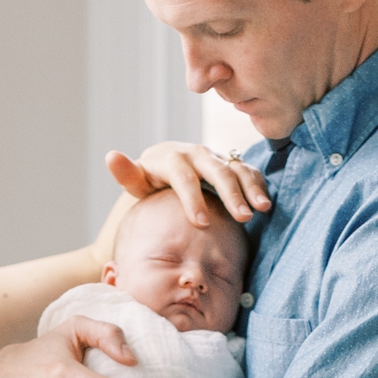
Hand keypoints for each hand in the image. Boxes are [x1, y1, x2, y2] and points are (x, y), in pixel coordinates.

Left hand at [108, 140, 271, 226]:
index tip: (201, 223)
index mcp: (173, 157)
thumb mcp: (137, 179)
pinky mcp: (232, 165)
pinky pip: (249, 172)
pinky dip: (258, 185)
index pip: (184, 176)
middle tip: (242, 218)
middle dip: (231, 194)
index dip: (193, 198)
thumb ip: (126, 173)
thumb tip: (111, 156)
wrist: (168, 166)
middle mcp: (198, 154)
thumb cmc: (151, 180)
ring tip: (262, 209)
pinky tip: (266, 204)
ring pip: (237, 169)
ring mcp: (217, 158)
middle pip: (217, 171)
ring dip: (251, 188)